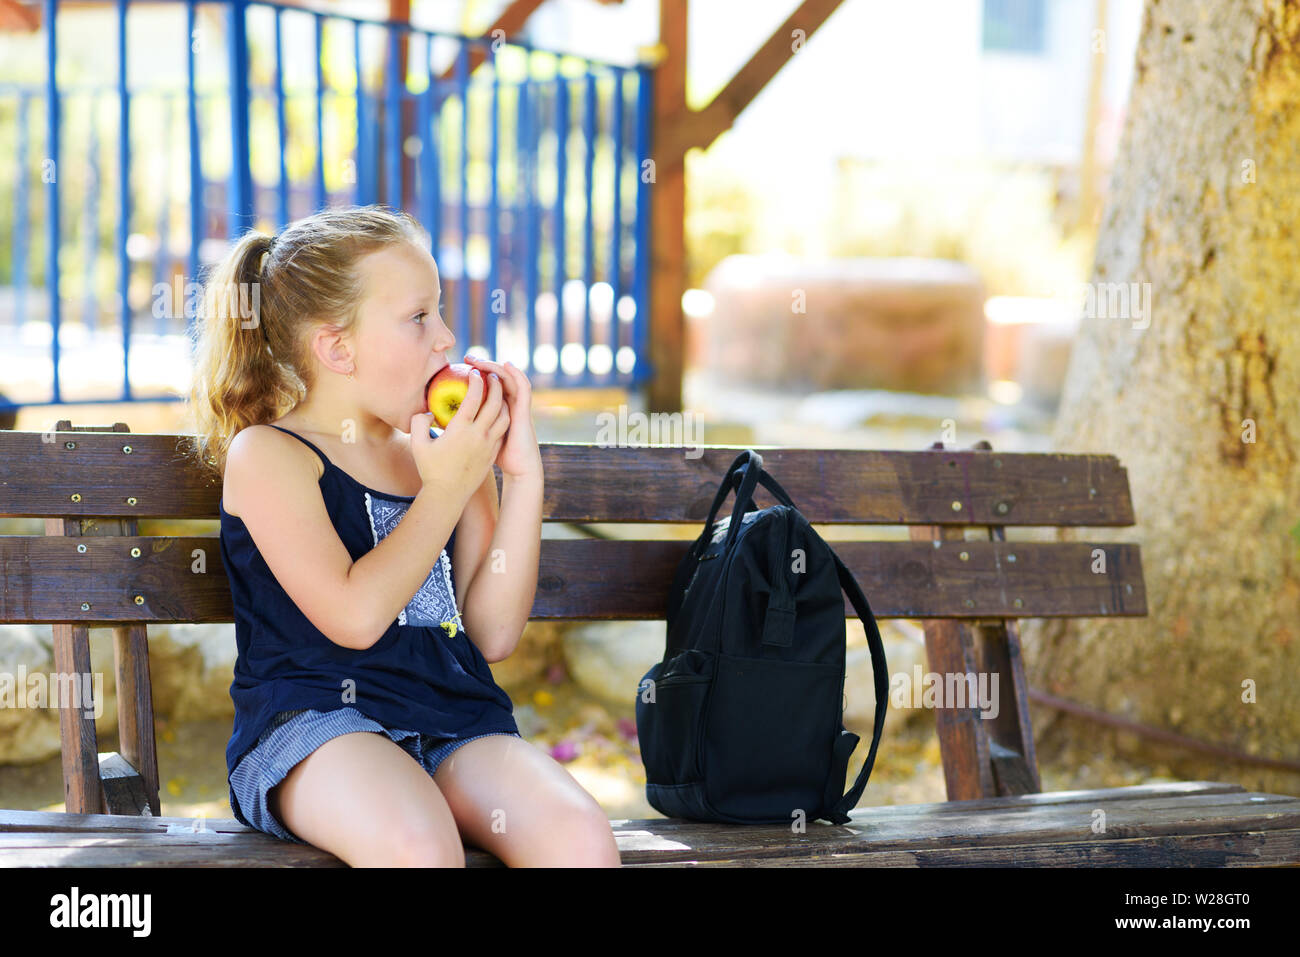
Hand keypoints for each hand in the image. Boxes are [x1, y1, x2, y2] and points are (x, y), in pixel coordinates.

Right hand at [408, 367, 509, 498]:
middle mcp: (479, 435)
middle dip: (495, 385)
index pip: (474, 398)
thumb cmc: (430, 470)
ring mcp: (489, 445)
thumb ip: (418, 422)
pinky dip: (503, 418)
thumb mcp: (417, 444)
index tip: (475, 372)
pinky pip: (503, 431)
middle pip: (495, 403)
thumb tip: (428, 412)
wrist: (448, 495)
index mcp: (461, 429)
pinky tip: (498, 414)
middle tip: (491, 376)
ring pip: (504, 417)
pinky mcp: (493, 454)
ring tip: (498, 393)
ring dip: (503, 402)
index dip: (477, 381)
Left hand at [463, 355, 541, 479]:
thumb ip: (455, 432)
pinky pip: (522, 388)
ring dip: (496, 368)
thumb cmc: (493, 462)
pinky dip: (516, 375)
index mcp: (491, 417)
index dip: (474, 379)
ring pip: (508, 380)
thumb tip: (431, 417)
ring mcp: (515, 408)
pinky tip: (506, 365)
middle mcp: (505, 409)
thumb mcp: (471, 445)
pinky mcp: (524, 411)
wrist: (519, 472)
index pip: (483, 392)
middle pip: (495, 382)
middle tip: (466, 359)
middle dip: (482, 368)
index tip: (457, 369)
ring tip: (480, 360)